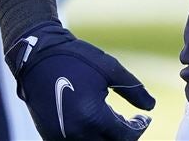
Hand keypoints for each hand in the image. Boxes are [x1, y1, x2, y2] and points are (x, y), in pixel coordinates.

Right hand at [6, 21, 154, 139]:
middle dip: (124, 135)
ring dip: (106, 137)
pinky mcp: (49, 136)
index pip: (125, 136)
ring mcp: (61, 137)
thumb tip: (151, 106)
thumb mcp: (110, 69)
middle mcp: (76, 133)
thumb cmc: (76, 59)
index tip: (144, 118)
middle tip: (131, 121)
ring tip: (113, 119)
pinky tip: (94, 121)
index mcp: (93, 117)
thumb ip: (134, 90)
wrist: (37, 57)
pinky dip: (89, 136)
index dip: (139, 128)